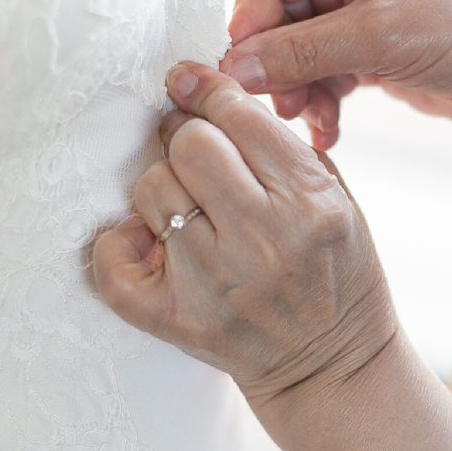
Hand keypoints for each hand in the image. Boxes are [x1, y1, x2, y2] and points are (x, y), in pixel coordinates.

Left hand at [89, 62, 398, 411]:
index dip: (208, 92)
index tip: (190, 85)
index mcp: (312, 203)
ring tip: (190, 209)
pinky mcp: (175, 319)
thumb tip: (205, 88)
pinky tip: (149, 244)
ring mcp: (215, 283)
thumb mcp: (340, 202)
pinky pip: (111, 259)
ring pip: (151, 190)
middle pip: (189, 145)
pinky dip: (119, 243)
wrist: (333, 365)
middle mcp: (265, 240)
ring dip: (163, 191)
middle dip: (186, 137)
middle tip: (192, 151)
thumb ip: (282, 149)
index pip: (238, 117)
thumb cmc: (336, 274)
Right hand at [220, 0, 451, 149]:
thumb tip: (234, 69)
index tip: (241, 71)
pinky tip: (328, 132)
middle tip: (278, 107)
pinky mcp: (371, 51)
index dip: (249, 23)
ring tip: (311, 121)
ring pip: (297, 54)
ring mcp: (358, 13)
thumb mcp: (380, 36)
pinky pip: (324, 76)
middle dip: (275, 66)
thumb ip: (303, 52)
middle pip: (276, 18)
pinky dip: (322, 104)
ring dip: (298, 91)